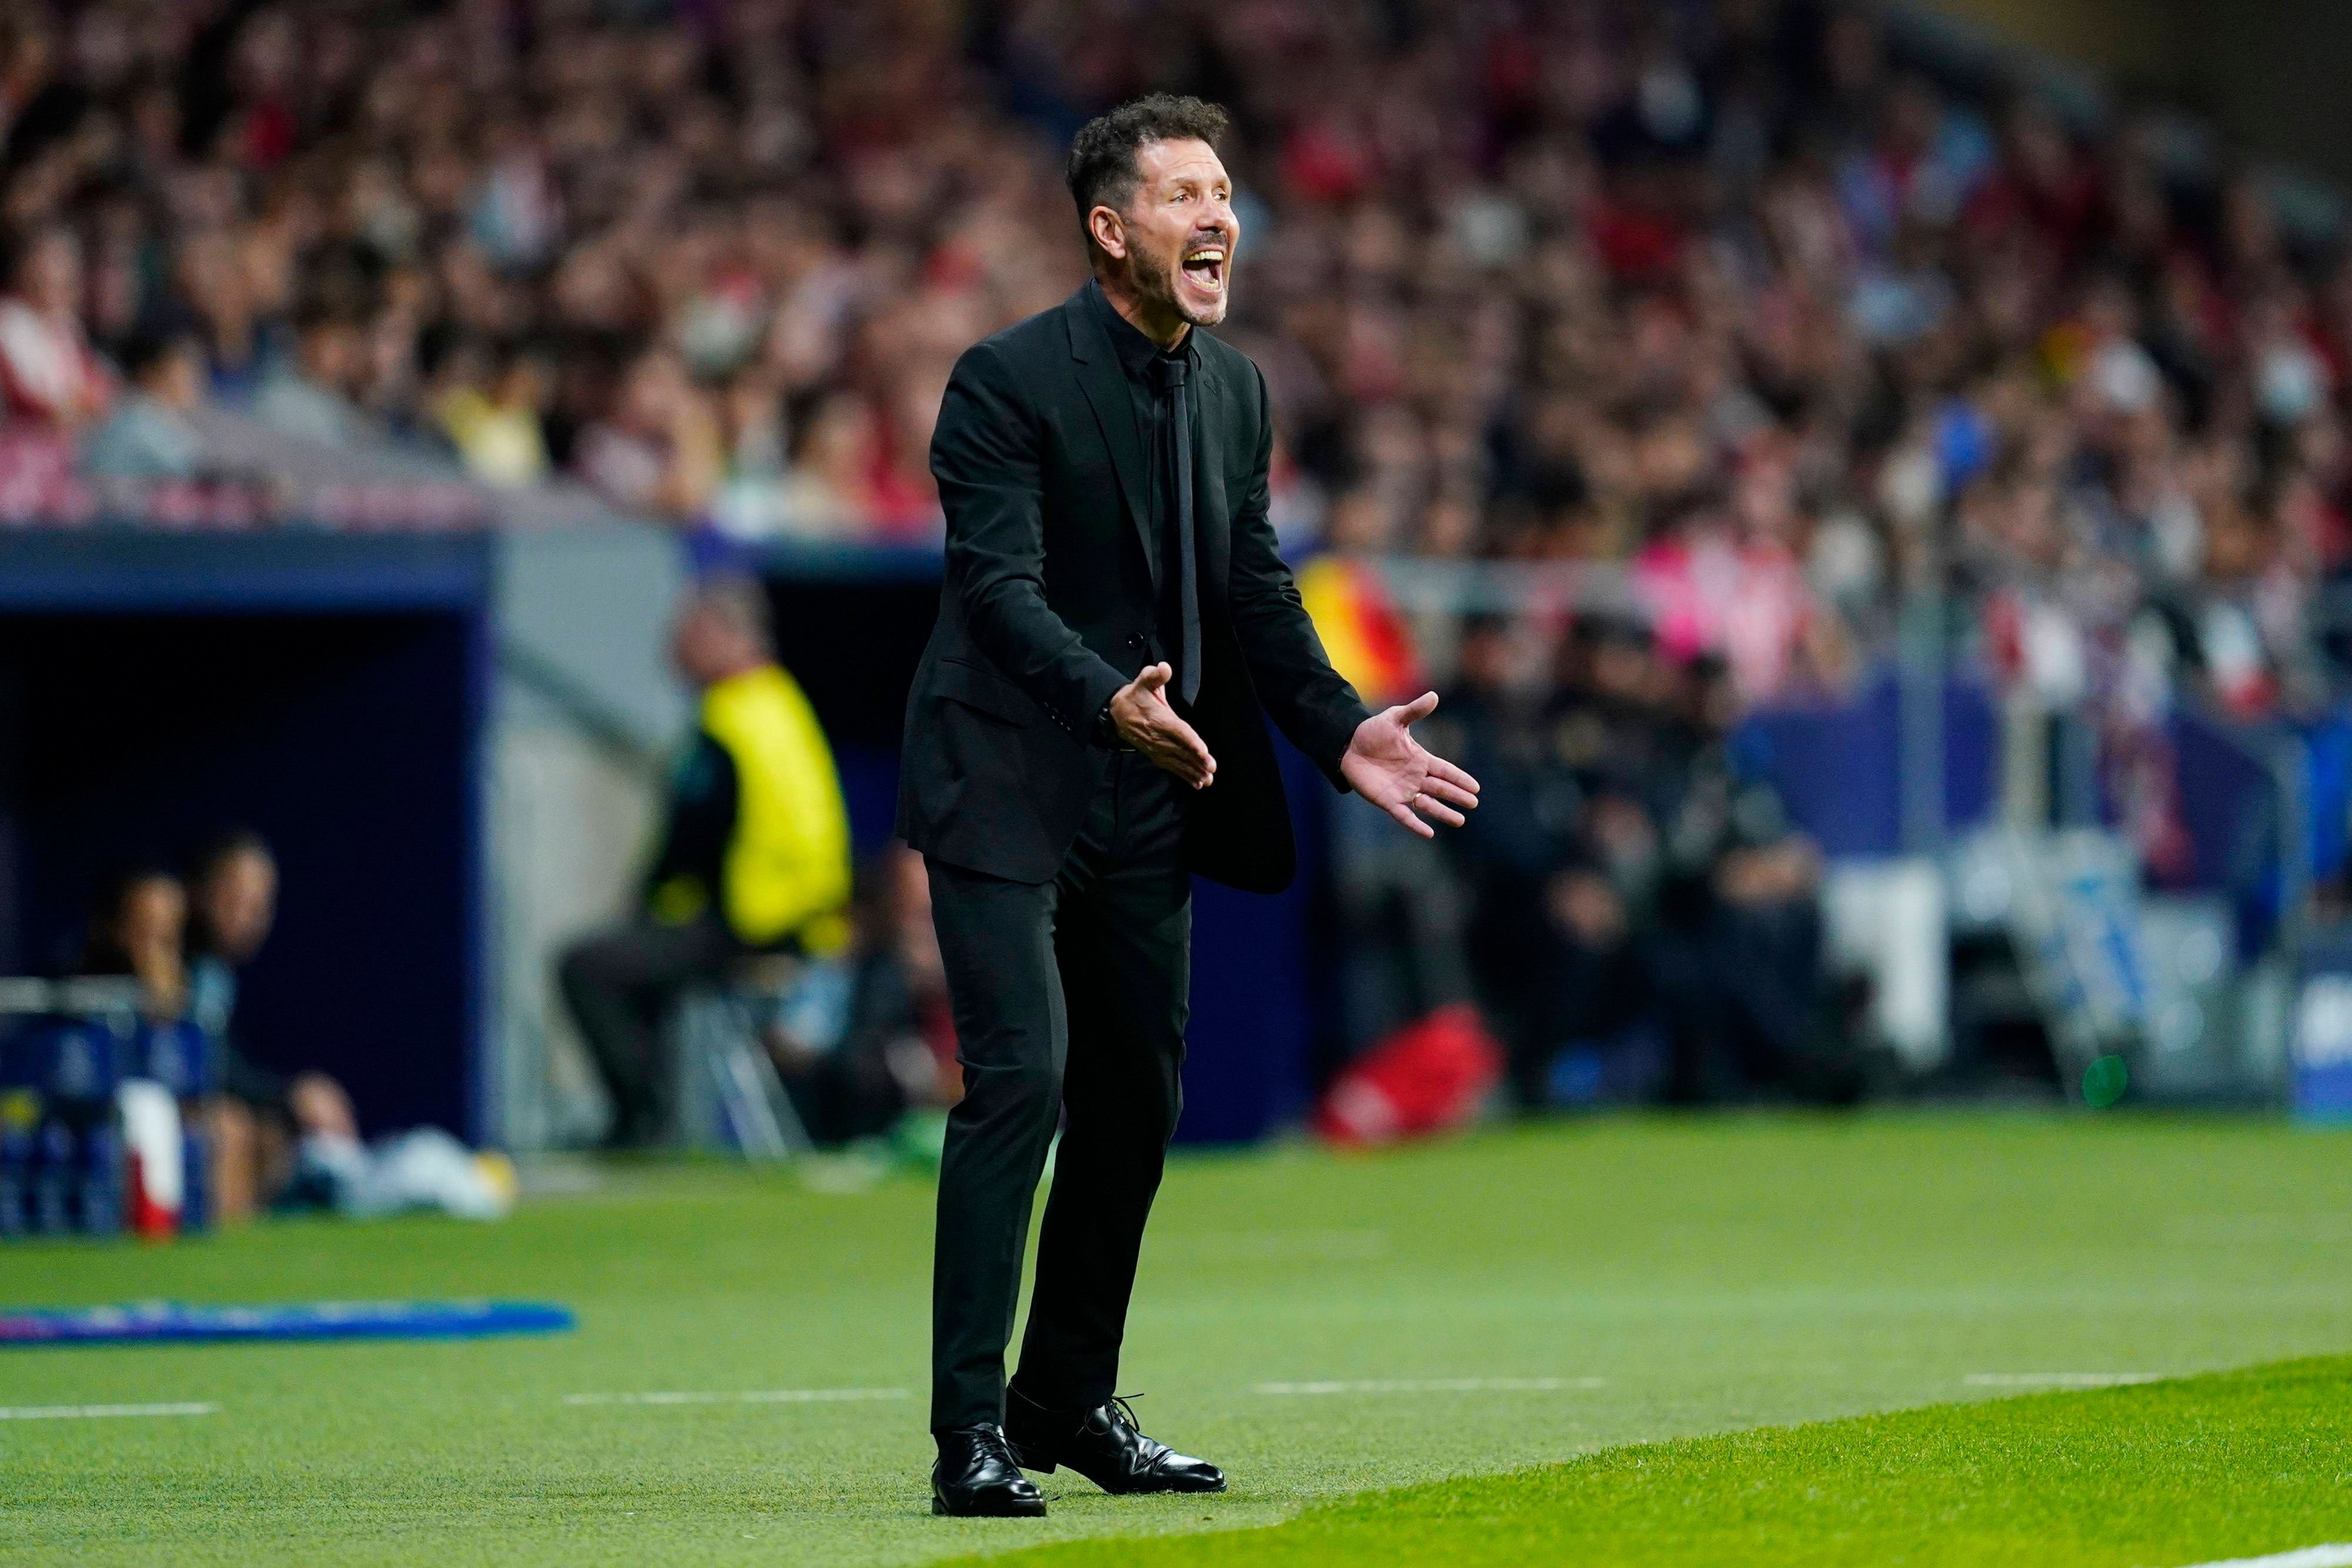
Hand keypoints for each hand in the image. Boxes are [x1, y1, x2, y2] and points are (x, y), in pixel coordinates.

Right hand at [1109, 662, 1216, 788]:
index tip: (1203, 751)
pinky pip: (1171, 767)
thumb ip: (1154, 675)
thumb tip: (1165, 668)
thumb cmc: (1135, 695)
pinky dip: (1184, 776)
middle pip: (1180, 750)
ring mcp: (1157, 748)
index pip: (1178, 731)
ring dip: (1193, 772)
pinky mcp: (1156, 755)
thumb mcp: (1143, 681)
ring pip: (1177, 762)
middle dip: (1196, 761)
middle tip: (1211, 769)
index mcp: (1159, 718)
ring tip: (1207, 780)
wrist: (1116, 713)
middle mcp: (1158, 736)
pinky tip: (1197, 784)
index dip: (1191, 741)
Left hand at [1340, 692, 1480, 837]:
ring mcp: (1403, 790)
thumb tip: (1434, 695)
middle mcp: (1415, 777)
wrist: (1349, 745)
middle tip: (1473, 804)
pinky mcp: (1387, 801)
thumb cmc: (1373, 731)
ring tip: (1460, 821)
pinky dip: (1416, 824)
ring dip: (1443, 813)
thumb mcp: (1395, 719)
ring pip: (1428, 804)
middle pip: (1441, 788)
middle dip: (1457, 796)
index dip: (1460, 779)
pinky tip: (1429, 833)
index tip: (1476, 787)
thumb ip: (1415, 711)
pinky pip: (1404, 815)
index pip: (1446, 770)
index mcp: (1420, 759)